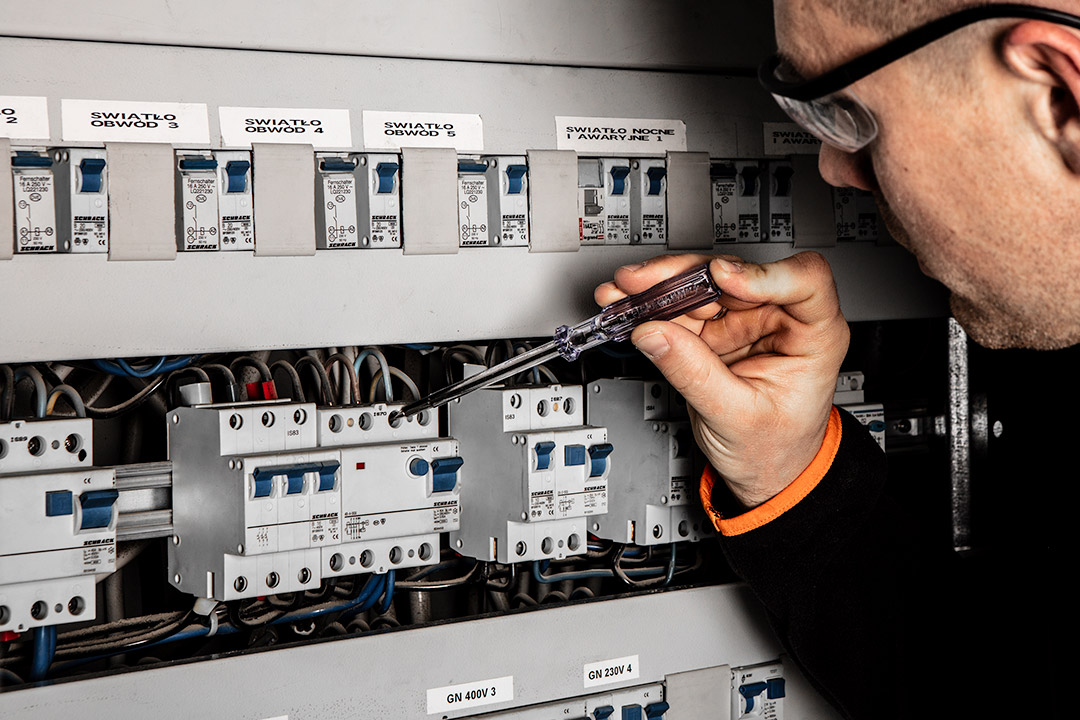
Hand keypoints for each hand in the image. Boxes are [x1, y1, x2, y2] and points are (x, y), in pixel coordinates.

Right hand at [594, 252, 848, 508]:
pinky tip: (626, 304)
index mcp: (814, 336)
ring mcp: (744, 322)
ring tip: (622, 292)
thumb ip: (694, 375)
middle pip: (735, 274)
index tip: (721, 277)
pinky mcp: (714, 331)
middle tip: (643, 282)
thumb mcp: (737, 419)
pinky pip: (679, 309)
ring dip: (657, 286)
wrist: (765, 474)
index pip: (805, 282)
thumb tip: (655, 333)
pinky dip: (650, 306)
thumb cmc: (776, 450)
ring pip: (700, 286)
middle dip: (684, 275)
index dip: (763, 273)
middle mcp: (780, 319)